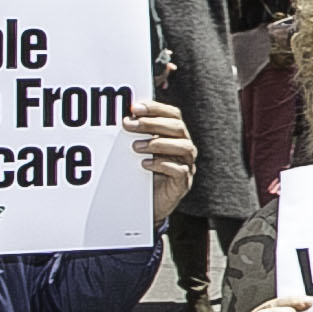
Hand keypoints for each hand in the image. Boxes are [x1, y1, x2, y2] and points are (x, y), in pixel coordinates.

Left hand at [124, 97, 196, 220]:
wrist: (148, 203)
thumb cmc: (144, 172)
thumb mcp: (140, 150)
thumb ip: (137, 134)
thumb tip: (126, 118)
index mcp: (176, 135)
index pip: (172, 114)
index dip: (156, 108)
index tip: (135, 108)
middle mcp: (184, 147)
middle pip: (178, 127)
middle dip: (152, 123)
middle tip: (129, 125)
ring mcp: (187, 165)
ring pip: (184, 147)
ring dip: (158, 144)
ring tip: (136, 147)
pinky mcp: (183, 183)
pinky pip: (180, 170)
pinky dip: (162, 165)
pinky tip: (145, 164)